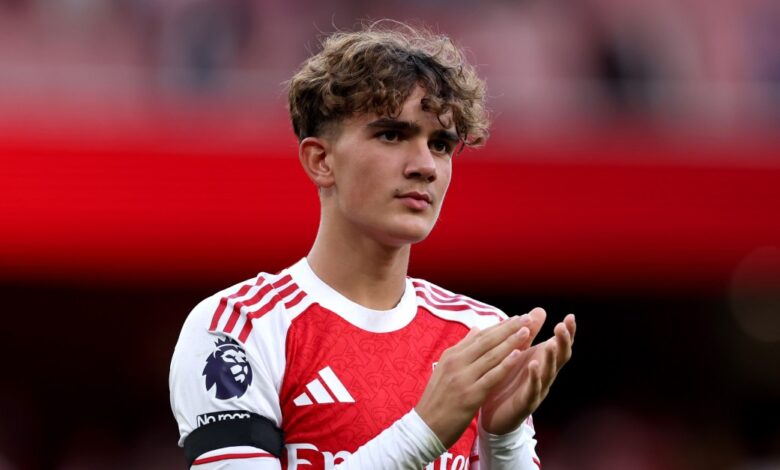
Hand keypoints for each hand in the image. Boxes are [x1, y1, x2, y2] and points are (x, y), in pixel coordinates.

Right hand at [415, 314, 534, 447]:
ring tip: (527, 331)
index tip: (516, 318)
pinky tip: (519, 355)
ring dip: (511, 342)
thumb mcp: (445, 369)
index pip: (479, 336)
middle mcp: (456, 363)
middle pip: (487, 341)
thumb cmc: (437, 399)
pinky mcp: (470, 395)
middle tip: (527, 318)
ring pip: (491, 356)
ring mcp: (463, 378)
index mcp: (451, 355)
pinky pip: (492, 377)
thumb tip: (476, 329)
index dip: (499, 326)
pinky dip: (506, 364)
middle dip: (509, 328)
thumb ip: (462, 349)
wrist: (424, 427)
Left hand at [479, 308, 575, 434]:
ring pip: (549, 373)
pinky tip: (533, 365)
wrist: (494, 414)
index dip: (567, 333)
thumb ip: (528, 333)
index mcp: (542, 362)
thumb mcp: (519, 352)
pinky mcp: (525, 403)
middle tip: (562, 326)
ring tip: (551, 344)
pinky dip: (534, 378)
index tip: (571, 316)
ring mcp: (537, 389)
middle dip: (562, 342)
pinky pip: (532, 390)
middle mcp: (544, 375)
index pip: (559, 345)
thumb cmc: (509, 380)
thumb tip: (540, 310)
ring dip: (551, 359)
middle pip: (559, 358)